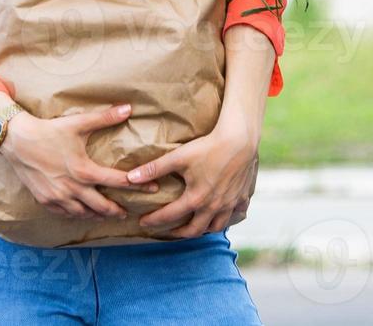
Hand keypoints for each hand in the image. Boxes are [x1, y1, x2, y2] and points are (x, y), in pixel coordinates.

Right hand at [0, 103, 160, 219]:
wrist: (17, 141)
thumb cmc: (49, 130)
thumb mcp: (78, 122)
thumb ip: (105, 118)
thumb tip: (129, 108)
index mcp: (84, 170)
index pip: (118, 182)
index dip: (138, 186)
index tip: (153, 189)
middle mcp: (73, 188)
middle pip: (103, 207)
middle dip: (117, 210)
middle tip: (128, 212)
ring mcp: (58, 198)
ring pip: (84, 214)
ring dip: (98, 216)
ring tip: (107, 215)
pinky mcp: (46, 201)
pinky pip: (66, 214)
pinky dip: (77, 215)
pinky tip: (82, 213)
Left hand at [126, 121, 258, 237]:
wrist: (239, 140)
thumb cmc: (208, 147)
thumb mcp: (178, 157)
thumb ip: (154, 169)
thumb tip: (130, 178)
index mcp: (195, 199)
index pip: (170, 216)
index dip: (154, 220)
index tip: (143, 222)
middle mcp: (213, 207)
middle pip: (194, 231)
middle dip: (178, 233)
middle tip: (167, 231)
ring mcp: (230, 204)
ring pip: (216, 227)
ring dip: (203, 229)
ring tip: (194, 225)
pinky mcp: (242, 197)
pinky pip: (235, 215)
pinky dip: (226, 218)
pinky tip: (221, 213)